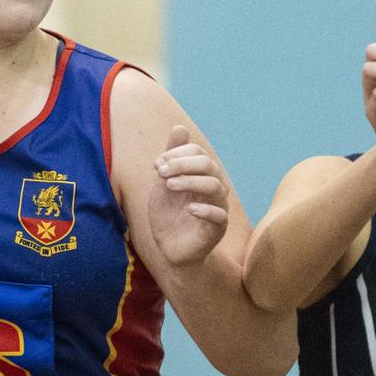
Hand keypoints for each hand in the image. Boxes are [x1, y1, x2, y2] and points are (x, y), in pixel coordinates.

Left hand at [148, 125, 228, 266]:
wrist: (169, 248)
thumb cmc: (168, 214)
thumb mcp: (163, 184)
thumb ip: (171, 158)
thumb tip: (180, 127)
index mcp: (202, 175)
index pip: (198, 152)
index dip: (177, 154)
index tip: (156, 164)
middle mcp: (214, 187)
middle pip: (208, 165)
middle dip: (182, 164)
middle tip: (160, 172)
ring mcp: (218, 207)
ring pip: (215, 185)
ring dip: (190, 181)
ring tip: (169, 185)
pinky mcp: (217, 228)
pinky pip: (219, 215)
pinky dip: (205, 209)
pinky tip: (189, 209)